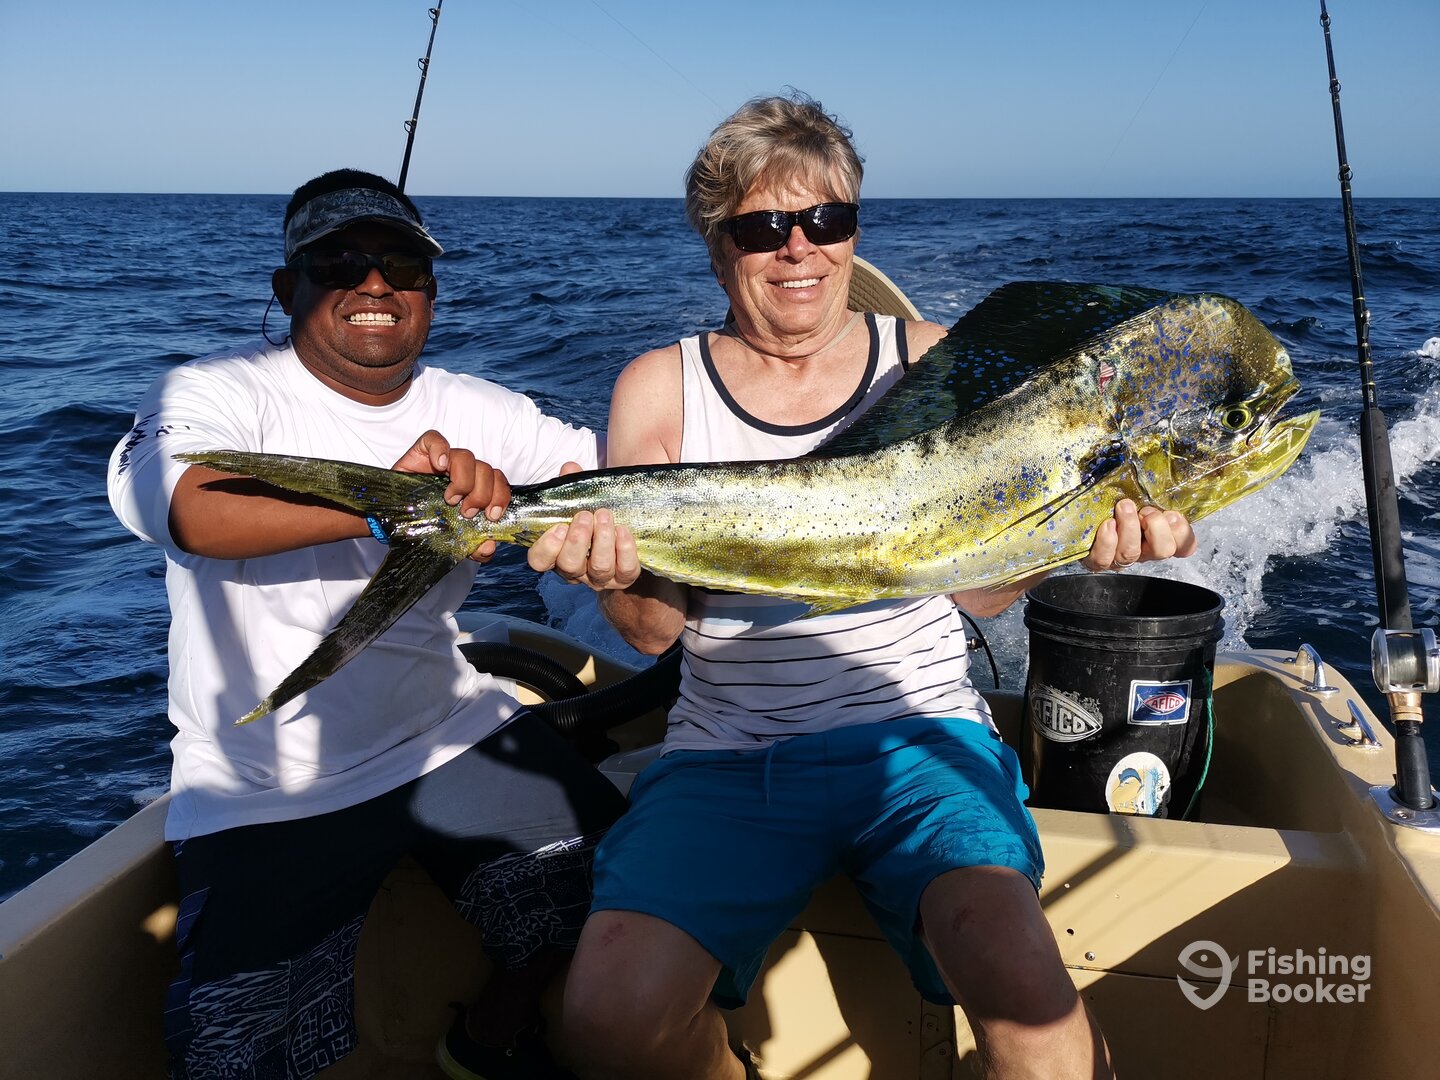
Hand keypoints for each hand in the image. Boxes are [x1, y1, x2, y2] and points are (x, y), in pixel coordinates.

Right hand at [392, 430, 510, 562]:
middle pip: (486, 470)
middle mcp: (462, 471)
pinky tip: (439, 466)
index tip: (492, 515)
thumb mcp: (453, 540)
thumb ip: (474, 546)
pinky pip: (435, 439)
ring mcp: (443, 459)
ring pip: (467, 457)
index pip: (498, 482)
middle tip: (466, 512)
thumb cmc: (425, 525)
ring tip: (450, 499)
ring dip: (464, 480)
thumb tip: (489, 547)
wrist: (392, 523)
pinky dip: (441, 450)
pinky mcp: (422, 452)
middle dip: (482, 494)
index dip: (501, 496)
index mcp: (475, 487)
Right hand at [527, 463, 639, 589]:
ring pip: (599, 567)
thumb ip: (571, 486)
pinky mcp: (625, 578)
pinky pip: (625, 568)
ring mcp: (601, 578)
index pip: (539, 561)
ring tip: (604, 515)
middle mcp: (576, 571)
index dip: (546, 547)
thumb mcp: (580, 501)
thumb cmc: (594, 518)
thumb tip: (570, 469)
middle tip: (585, 516)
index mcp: (557, 554)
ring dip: (602, 540)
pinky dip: (625, 548)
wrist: (623, 534)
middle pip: (570, 565)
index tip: (559, 526)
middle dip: (577, 541)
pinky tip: (623, 529)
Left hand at [1082, 499, 1196, 572]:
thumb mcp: (1139, 496)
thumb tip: (1161, 476)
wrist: (1082, 519)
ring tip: (1124, 506)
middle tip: (1146, 511)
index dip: (1183, 533)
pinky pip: (1104, 559)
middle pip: (1163, 551)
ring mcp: (1120, 558)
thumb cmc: (1115, 503)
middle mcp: (1143, 551)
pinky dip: (1107, 540)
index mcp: (1159, 537)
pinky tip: (1107, 524)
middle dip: (1157, 528)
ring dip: (1130, 527)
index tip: (1171, 514)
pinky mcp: (1098, 561)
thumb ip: (1153, 494)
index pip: (1185, 546)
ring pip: (1131, 553)